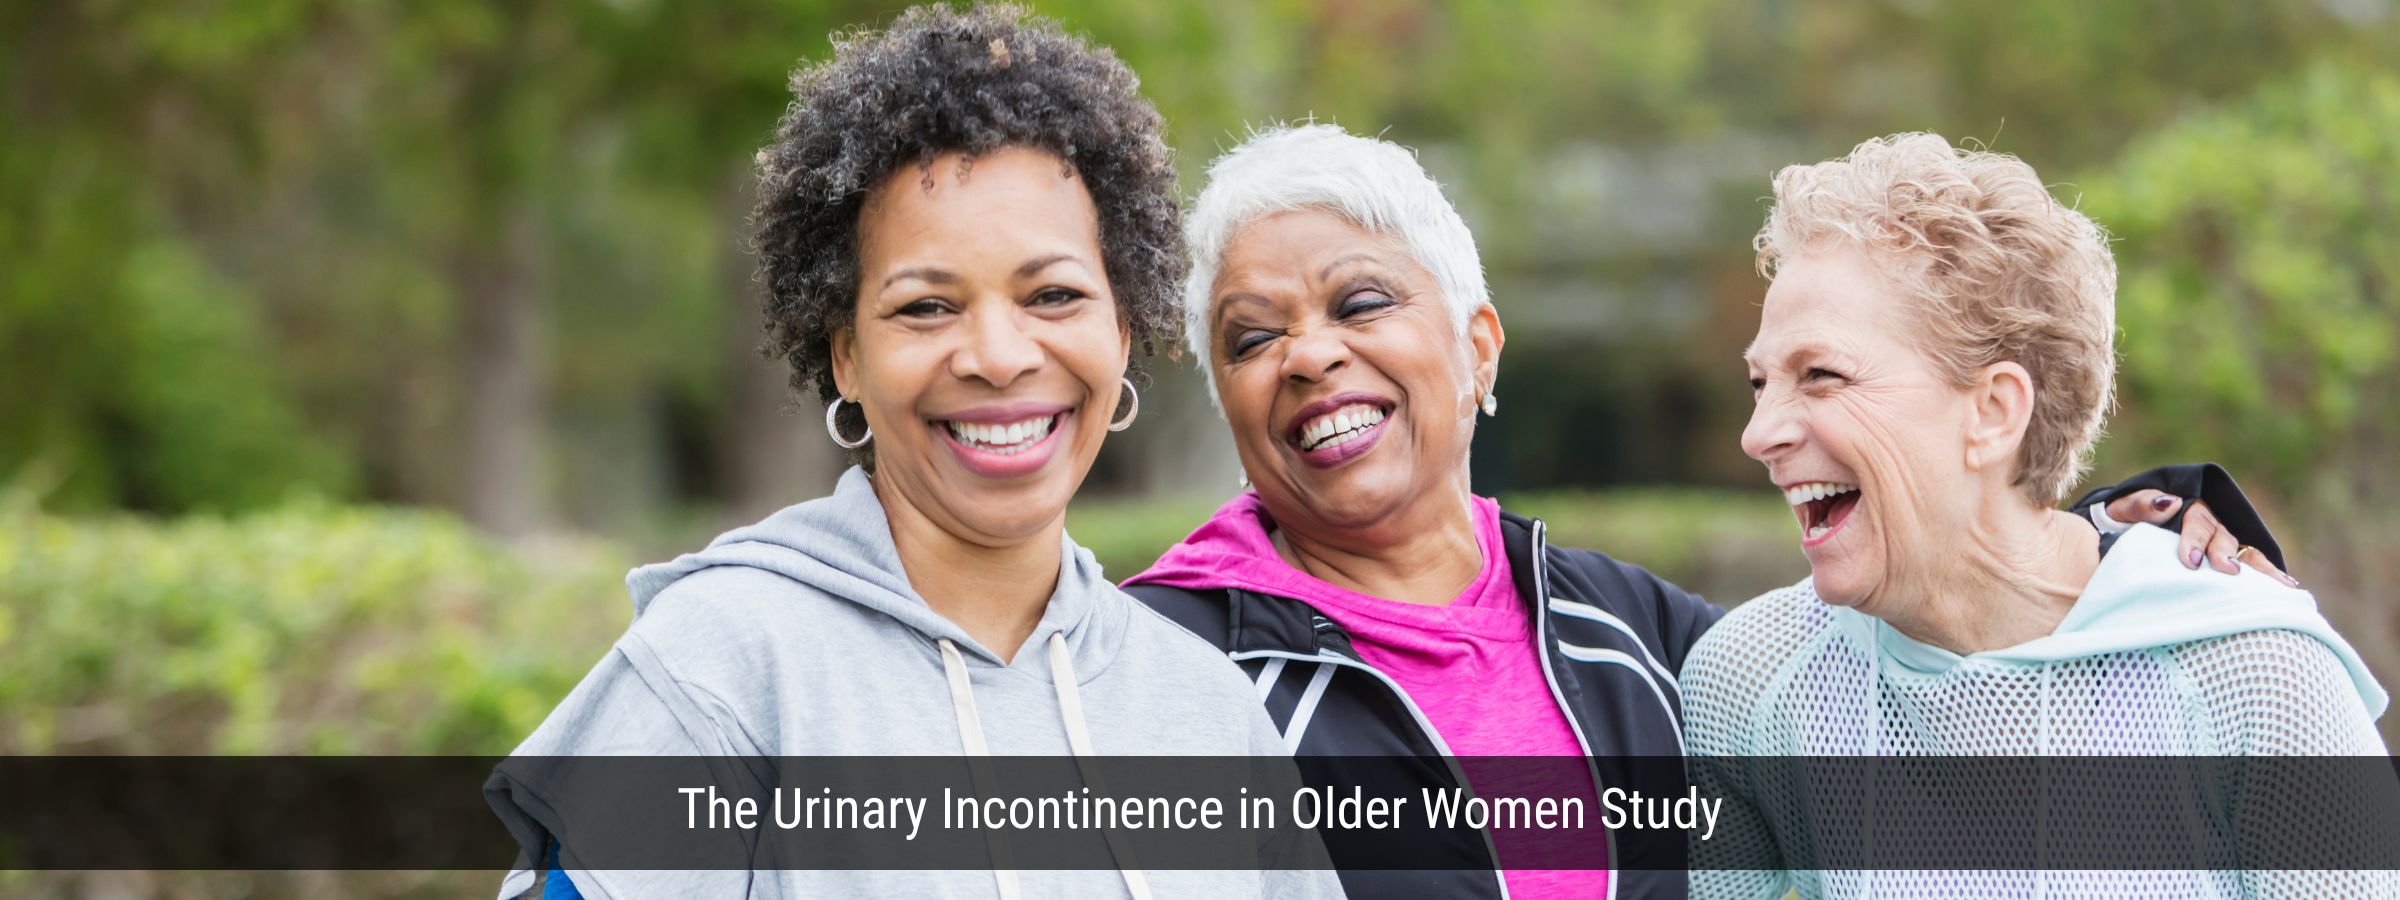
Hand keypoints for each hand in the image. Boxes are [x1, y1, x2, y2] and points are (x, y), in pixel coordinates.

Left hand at [2106, 490, 2298, 587]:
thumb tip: (2170, 503)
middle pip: (2223, 537)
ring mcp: (2223, 544)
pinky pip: (2252, 568)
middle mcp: (2211, 524)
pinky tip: (2287, 592)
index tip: (2190, 561)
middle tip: (2227, 571)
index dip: (2195, 539)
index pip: (2196, 521)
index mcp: (2187, 508)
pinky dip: (2269, 578)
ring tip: (2279, 587)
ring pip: (2245, 553)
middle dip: (2225, 554)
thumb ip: (2140, 504)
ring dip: (2261, 569)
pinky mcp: (2228, 563)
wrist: (2119, 534)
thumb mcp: (2122, 509)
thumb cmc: (2121, 521)